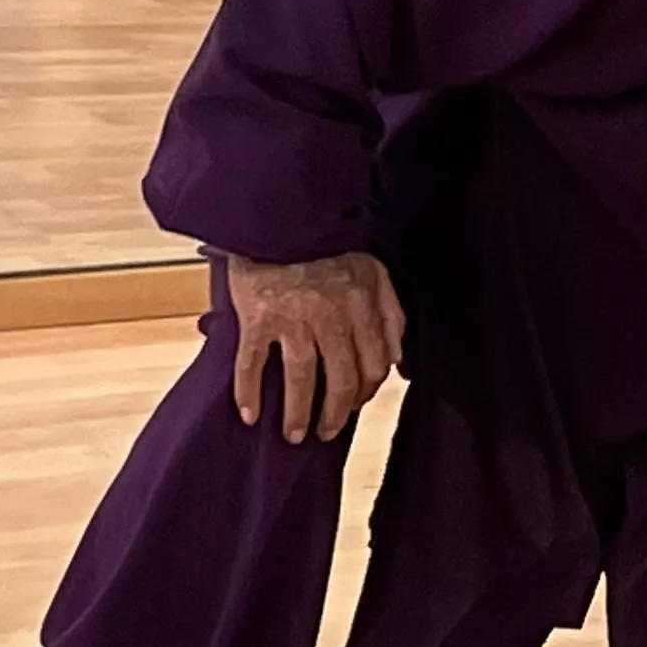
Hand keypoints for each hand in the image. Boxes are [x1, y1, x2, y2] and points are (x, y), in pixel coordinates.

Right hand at [226, 252, 406, 443]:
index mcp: (362, 305)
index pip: (373, 366)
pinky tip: (249, 414)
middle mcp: (331, 316)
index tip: (354, 405)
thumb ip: (391, 313)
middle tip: (326, 432)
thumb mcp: (373, 269)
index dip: (365, 393)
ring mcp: (293, 318)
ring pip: (300, 380)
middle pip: (340, 381)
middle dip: (335, 414)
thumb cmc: (326, 241)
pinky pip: (253, 364)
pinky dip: (249, 393)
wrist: (280, 212)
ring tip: (294, 435)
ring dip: (298, 414)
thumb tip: (397, 358)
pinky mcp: (258, 317)